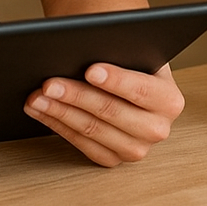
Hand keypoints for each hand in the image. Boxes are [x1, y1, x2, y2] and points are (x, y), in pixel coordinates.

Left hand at [24, 62, 184, 166]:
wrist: (126, 78)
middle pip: (112, 112)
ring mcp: (136, 148)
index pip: (141, 90)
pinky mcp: (113, 159)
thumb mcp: (132, 50)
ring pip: (92, 130)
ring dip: (60, 112)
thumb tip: (85, 46)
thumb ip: (118, 48)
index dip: (115, 80)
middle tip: (49, 83)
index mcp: (169, 100)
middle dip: (77, 95)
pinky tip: (42, 110)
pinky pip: (82, 144)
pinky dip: (58, 125)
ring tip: (37, 96)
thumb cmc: (127, 59)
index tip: (90, 69)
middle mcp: (157, 128)